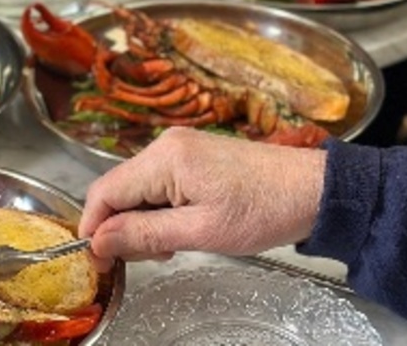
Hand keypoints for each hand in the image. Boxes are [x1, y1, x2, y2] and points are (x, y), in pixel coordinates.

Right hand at [78, 127, 325, 271]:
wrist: (313, 189)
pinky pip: (156, 183)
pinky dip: (158, 209)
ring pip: (136, 188)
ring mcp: (178, 146)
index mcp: (164, 159)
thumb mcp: (201, 232)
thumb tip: (98, 241)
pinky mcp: (190, 153)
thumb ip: (144, 234)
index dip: (93, 228)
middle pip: (117, 189)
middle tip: (148, 257)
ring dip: (141, 221)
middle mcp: (164, 144)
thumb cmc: (264, 211)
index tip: (98, 261)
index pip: (104, 191)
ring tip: (170, 247)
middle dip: (121, 227)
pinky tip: (179, 228)